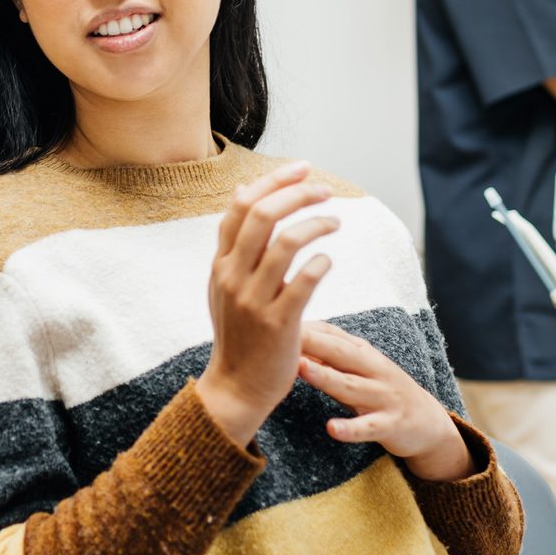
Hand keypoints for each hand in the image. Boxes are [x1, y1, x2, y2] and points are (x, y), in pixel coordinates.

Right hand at [194, 162, 337, 447]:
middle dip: (298, 193)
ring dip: (316, 224)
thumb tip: (241, 190)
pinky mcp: (278, 323)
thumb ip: (235, 240)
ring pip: (286, 242)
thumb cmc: (240, 332)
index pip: (242, 205)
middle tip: (325, 190)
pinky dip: (320, 264)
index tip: (302, 169)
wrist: (237, 386)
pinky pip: (303, 281)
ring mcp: (253, 299)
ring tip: (335, 221)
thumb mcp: (226, 283)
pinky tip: (328, 261)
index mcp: (221, 263)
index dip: (273, 180)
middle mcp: (232, 276)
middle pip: (263, 214)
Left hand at [298, 321, 472, 481]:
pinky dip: (350, 429)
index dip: (307, 328)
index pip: (333, 335)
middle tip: (285, 333)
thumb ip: (330, 355)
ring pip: (350, 386)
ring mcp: (383, 396)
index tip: (277, 318)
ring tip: (301, 368)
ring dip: (325, 377)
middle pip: (340, 354)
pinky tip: (331, 429)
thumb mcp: (360, 367)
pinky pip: (367, 427)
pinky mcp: (390, 425)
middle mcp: (374, 370)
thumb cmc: (382, 390)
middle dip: (313, 342)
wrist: (428, 422)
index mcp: (363, 354)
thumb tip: (291, 339)